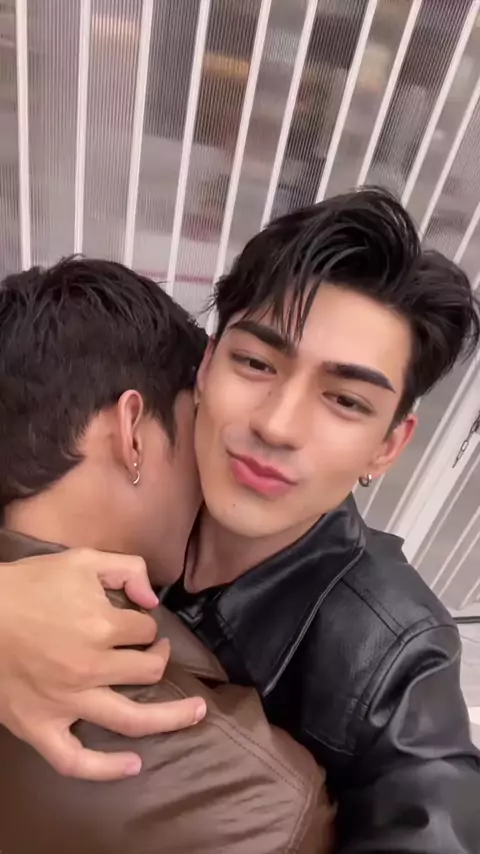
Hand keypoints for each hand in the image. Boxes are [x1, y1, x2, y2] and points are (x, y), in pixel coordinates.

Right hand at [0, 548, 205, 780]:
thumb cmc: (26, 585)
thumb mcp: (81, 559)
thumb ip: (125, 569)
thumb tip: (152, 598)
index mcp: (101, 626)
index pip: (146, 633)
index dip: (146, 627)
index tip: (137, 623)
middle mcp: (90, 668)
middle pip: (147, 672)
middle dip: (159, 659)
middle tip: (157, 653)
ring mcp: (66, 702)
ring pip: (131, 720)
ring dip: (170, 718)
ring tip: (195, 714)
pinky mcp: (39, 727)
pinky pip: (75, 761)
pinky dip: (106, 770)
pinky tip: (133, 766)